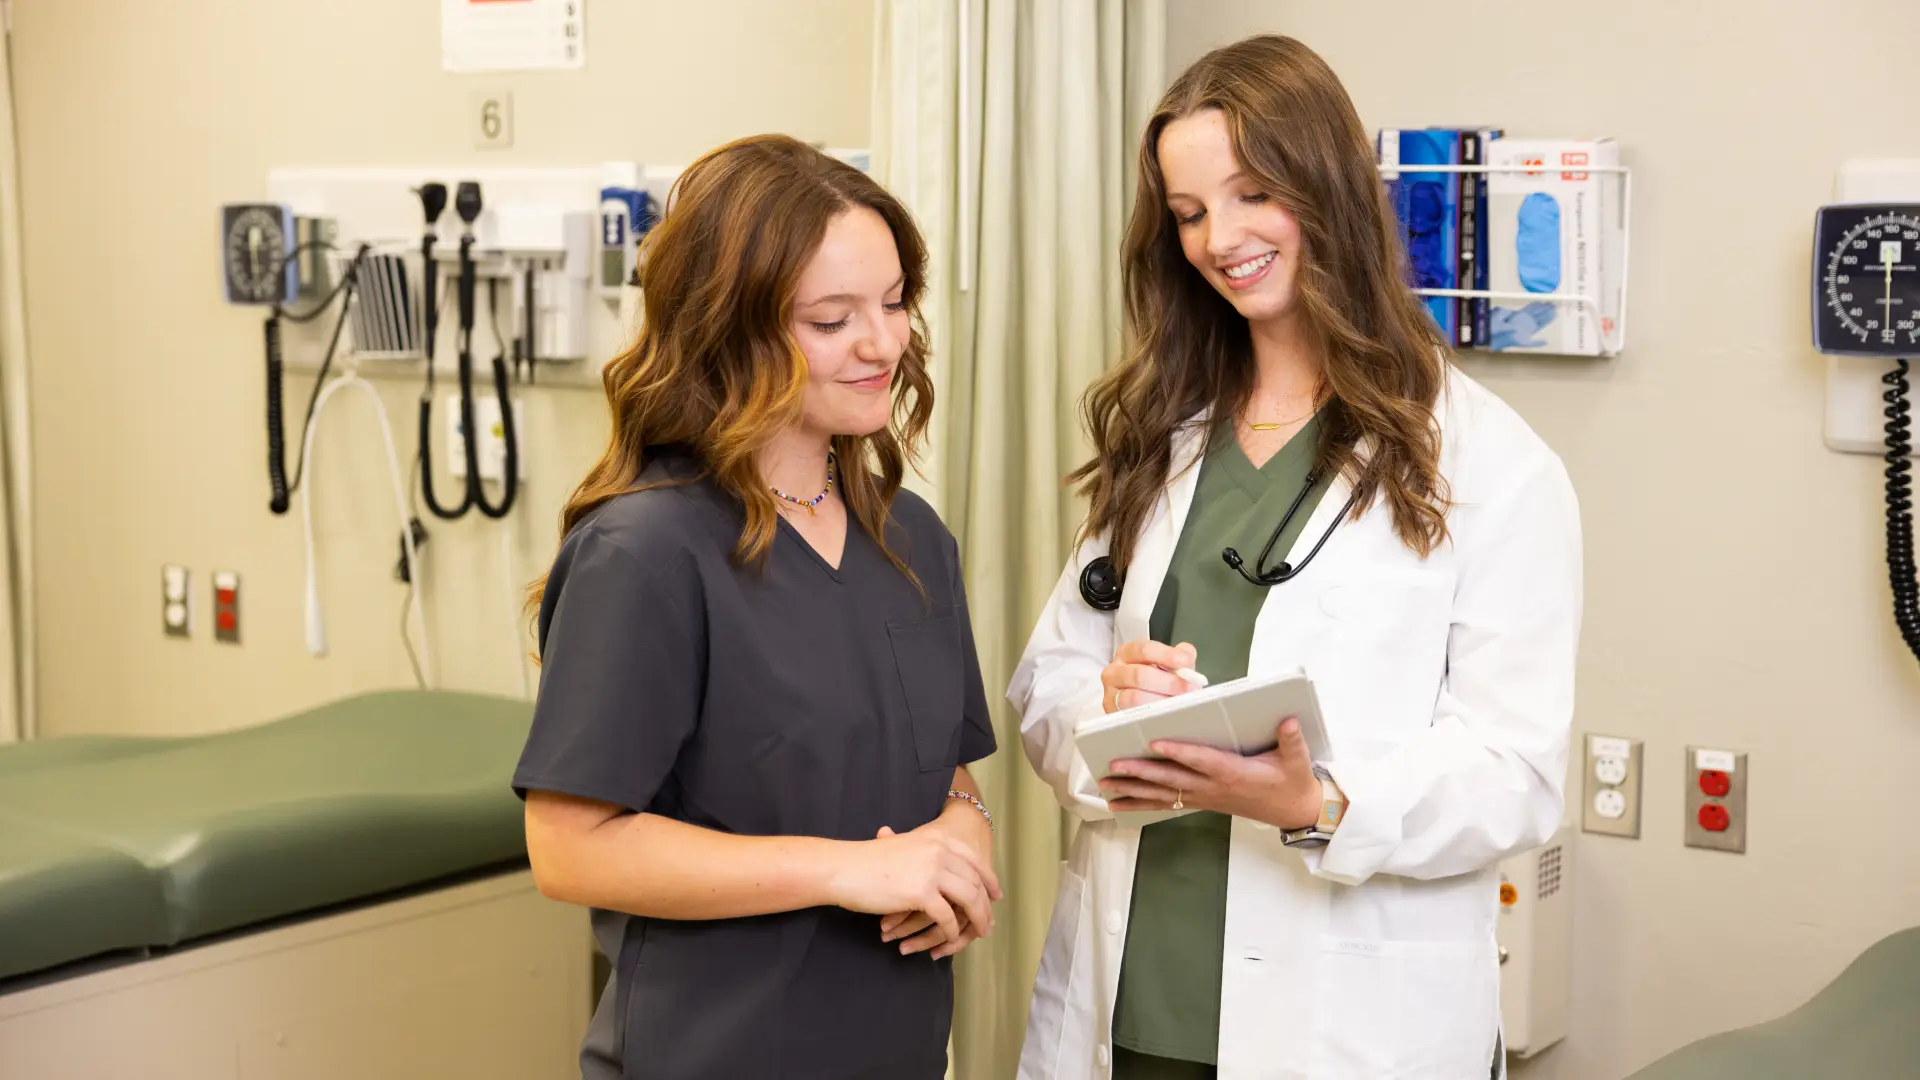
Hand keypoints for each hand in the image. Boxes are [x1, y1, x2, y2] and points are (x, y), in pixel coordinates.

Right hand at [827, 823, 999, 955]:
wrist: (845, 868)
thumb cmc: (869, 861)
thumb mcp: (904, 846)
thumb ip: (928, 853)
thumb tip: (947, 869)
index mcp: (937, 839)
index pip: (974, 861)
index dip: (988, 880)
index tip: (996, 895)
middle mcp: (940, 851)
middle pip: (974, 882)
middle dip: (985, 904)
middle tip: (989, 921)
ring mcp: (932, 871)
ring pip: (968, 900)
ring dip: (977, 920)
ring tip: (980, 933)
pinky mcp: (921, 893)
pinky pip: (947, 917)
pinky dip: (951, 930)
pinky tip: (949, 938)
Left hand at [1099, 717, 1323, 829]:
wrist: (1293, 811)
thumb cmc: (1292, 781)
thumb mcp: (1297, 760)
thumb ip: (1291, 740)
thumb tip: (1289, 719)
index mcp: (1233, 772)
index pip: (1202, 760)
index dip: (1179, 752)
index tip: (1156, 742)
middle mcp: (1213, 787)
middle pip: (1172, 779)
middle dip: (1141, 773)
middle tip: (1114, 767)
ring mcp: (1204, 797)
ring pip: (1163, 794)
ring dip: (1132, 791)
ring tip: (1104, 787)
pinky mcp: (1200, 802)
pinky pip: (1165, 803)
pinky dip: (1140, 803)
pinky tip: (1117, 803)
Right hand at [1101, 639, 1197, 712]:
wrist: (1146, 705)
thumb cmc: (1157, 682)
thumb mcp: (1170, 664)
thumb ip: (1181, 656)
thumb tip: (1186, 656)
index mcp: (1128, 653)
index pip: (1144, 650)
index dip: (1166, 655)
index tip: (1184, 662)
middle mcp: (1114, 671)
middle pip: (1139, 675)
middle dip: (1168, 682)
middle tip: (1187, 688)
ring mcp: (1111, 694)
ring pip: (1135, 697)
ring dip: (1160, 701)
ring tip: (1178, 703)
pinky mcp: (1113, 714)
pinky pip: (1132, 716)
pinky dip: (1152, 716)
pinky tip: (1165, 714)